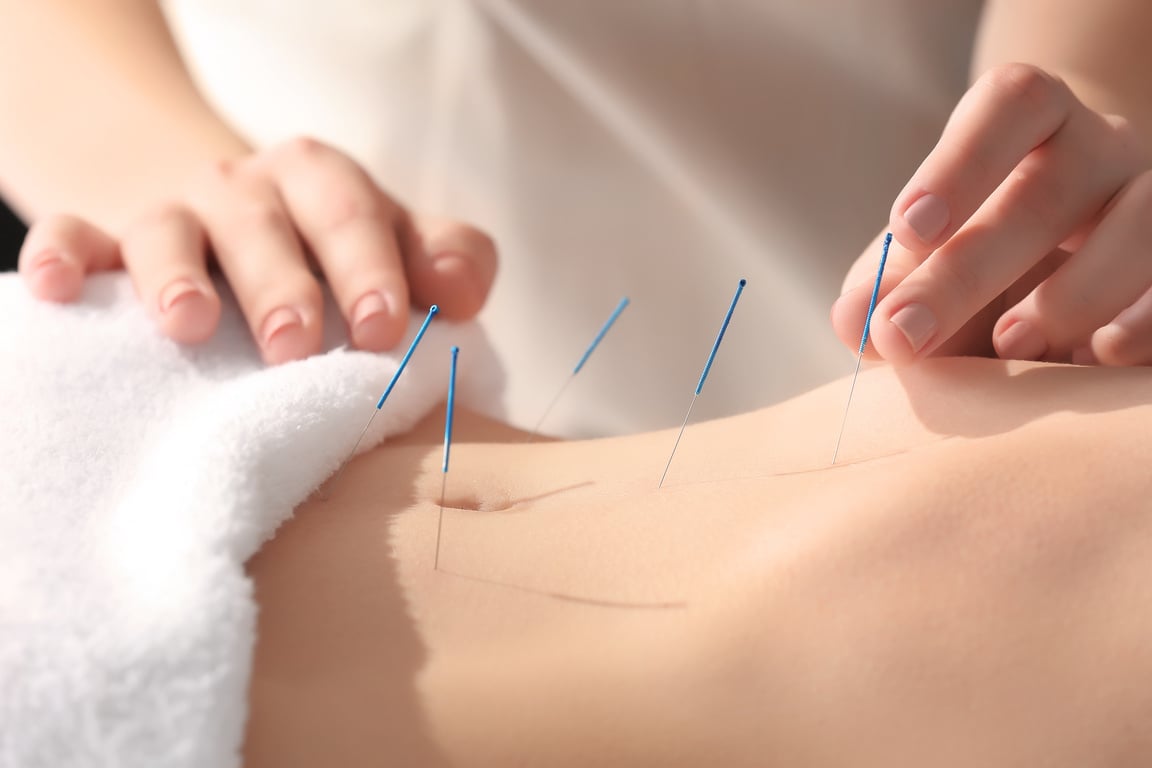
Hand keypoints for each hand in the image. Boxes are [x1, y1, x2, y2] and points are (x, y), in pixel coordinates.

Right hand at [18, 137, 497, 363]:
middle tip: (295, 345)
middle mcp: (247, 190)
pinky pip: (75, 236)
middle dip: (281, 282)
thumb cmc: (328, 250)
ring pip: (168, 230)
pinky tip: (64, 288)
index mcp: (322, 183)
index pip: (352, 211)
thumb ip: (446, 260)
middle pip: (263, 223)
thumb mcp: (392, 243)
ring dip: (175, 273)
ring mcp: (175, 213)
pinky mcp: (107, 240)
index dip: (369, 267)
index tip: (384, 330)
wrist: (230, 217)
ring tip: (188, 323)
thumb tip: (466, 295)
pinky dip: (64, 256)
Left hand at [832, 63, 1151, 365]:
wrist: (1059, 259)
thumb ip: (885, 287)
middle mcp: (1100, 148)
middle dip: (972, 267)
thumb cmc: (974, 250)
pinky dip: (1141, 324)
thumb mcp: (920, 260)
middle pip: (1050, 189)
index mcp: (1031, 121)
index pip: (1010, 105)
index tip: (907, 228)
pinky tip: (1090, 362)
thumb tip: (853, 321)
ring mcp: (1149, 199)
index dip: (959, 163)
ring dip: (1071, 295)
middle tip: (908, 332)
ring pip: (1141, 227)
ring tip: (1009, 344)